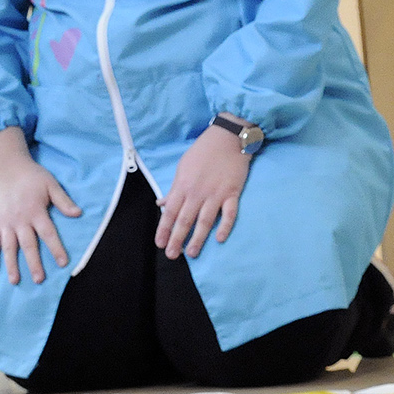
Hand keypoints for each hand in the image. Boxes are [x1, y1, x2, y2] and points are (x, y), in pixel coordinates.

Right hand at [0, 151, 80, 284]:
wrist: (9, 168)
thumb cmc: (33, 177)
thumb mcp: (51, 184)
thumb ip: (63, 201)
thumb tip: (78, 213)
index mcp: (35, 211)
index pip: (48, 233)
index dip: (56, 249)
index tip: (63, 263)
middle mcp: (20, 220)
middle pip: (28, 245)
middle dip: (34, 263)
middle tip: (39, 280)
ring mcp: (6, 223)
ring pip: (9, 247)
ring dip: (11, 265)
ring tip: (15, 281)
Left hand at [155, 122, 250, 258]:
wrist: (228, 137)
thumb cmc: (203, 151)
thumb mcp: (183, 167)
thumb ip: (174, 189)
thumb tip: (161, 205)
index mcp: (183, 186)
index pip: (170, 212)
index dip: (164, 229)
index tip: (160, 244)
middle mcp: (197, 192)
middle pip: (185, 220)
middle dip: (177, 239)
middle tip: (172, 255)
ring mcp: (216, 193)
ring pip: (205, 220)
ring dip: (198, 238)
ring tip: (192, 253)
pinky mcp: (232, 192)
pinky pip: (229, 213)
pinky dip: (225, 226)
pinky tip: (220, 239)